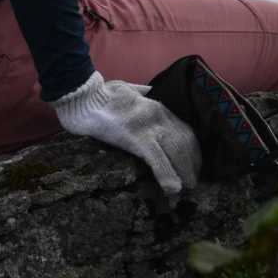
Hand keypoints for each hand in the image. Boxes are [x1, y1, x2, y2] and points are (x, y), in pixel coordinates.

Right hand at [46, 70, 201, 196]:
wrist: (83, 97)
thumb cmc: (102, 94)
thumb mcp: (128, 88)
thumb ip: (141, 92)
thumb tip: (149, 92)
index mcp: (157, 106)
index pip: (184, 129)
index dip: (192, 148)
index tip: (193, 161)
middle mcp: (159, 115)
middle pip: (185, 141)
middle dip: (192, 162)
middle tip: (192, 180)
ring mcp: (149, 127)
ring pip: (177, 151)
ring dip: (184, 171)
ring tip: (186, 187)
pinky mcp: (136, 138)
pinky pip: (157, 159)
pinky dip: (167, 174)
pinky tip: (172, 189)